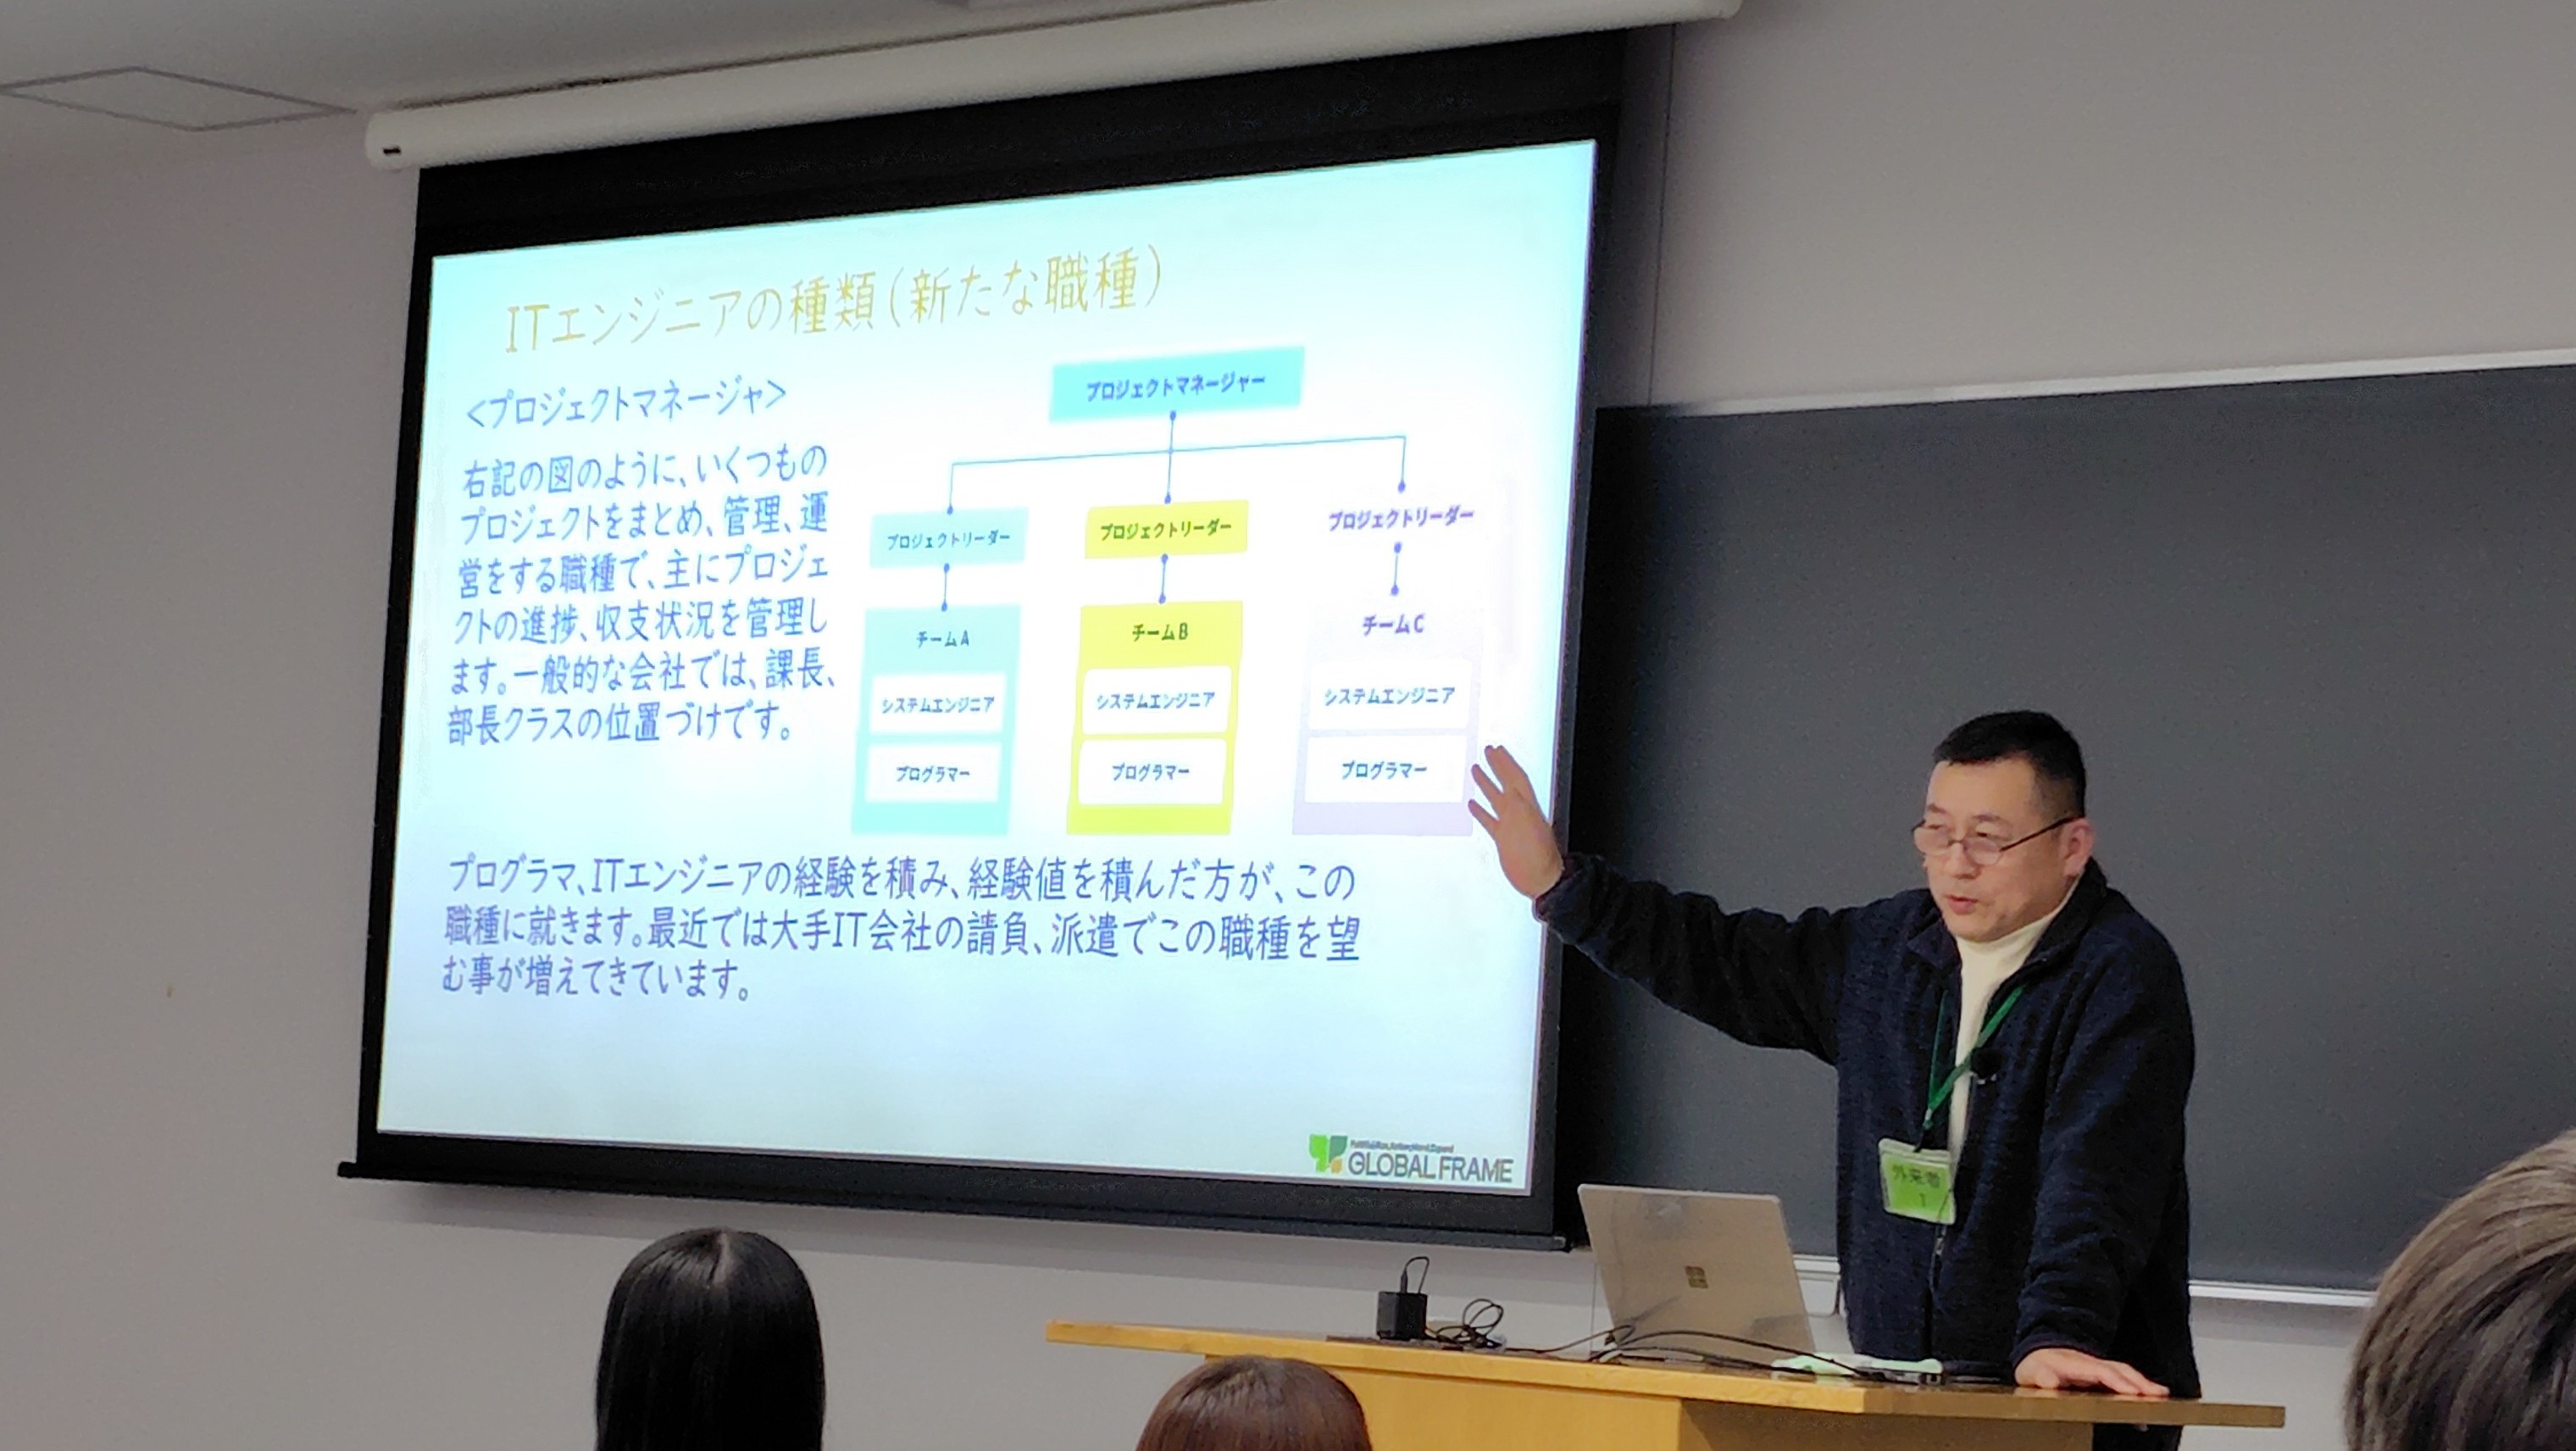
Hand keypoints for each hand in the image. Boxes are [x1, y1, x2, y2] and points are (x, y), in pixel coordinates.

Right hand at [1468, 745, 1564, 899]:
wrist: (1541, 880)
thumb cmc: (1537, 858)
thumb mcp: (1529, 830)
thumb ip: (1519, 809)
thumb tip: (1511, 790)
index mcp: (1528, 807)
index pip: (1516, 778)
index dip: (1507, 763)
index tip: (1496, 749)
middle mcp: (1520, 812)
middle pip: (1507, 783)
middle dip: (1498, 765)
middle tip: (1488, 750)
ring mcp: (1511, 825)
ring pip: (1497, 799)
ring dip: (1487, 783)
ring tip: (1476, 770)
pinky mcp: (1503, 840)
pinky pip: (1490, 820)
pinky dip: (1481, 811)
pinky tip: (1473, 804)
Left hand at [2015, 1347, 2168, 1397]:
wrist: (2037, 1358)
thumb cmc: (2036, 1369)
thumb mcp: (2031, 1374)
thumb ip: (2041, 1377)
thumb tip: (2050, 1382)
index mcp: (2072, 1363)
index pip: (2099, 1371)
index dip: (2117, 1381)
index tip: (2132, 1391)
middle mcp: (2089, 1363)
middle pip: (2119, 1370)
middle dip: (2139, 1382)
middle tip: (2158, 1394)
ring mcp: (2097, 1368)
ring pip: (2124, 1373)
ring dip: (2143, 1383)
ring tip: (2161, 1396)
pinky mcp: (2102, 1375)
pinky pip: (2124, 1378)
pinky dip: (2139, 1387)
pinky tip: (2150, 1399)